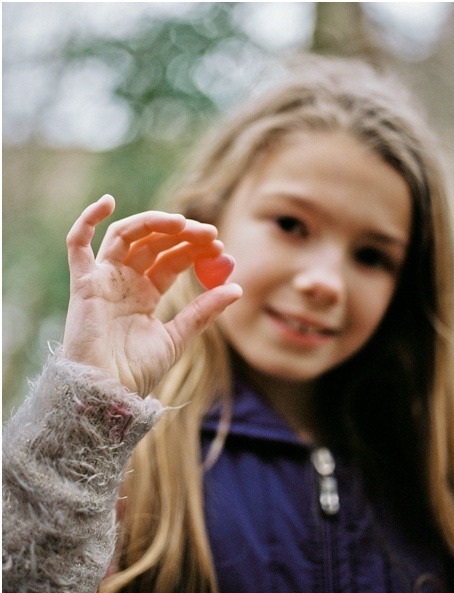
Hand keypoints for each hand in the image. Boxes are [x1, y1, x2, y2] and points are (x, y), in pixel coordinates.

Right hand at [63, 195, 242, 395]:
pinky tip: (108, 201)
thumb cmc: (137, 371)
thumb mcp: (179, 336)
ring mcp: (103, 279)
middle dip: (182, 235)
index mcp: (146, 294)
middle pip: (154, 244)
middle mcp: (124, 282)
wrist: (108, 392)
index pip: (172, 260)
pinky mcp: (84, 282)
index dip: (194, 249)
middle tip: (210, 234)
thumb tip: (237, 288)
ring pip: (127, 237)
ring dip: (153, 224)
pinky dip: (88, 219)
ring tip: (183, 223)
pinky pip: (78, 244)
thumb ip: (204, 311)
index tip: (220, 246)